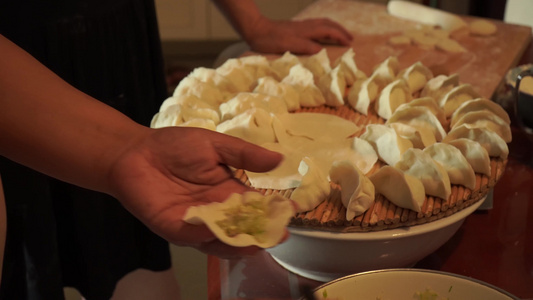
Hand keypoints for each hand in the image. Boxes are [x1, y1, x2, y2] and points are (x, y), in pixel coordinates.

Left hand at [107, 127, 283, 256]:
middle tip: (279, 235)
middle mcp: (215, 212)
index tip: (291, 211)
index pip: (256, 206)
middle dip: (261, 233)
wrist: (135, 153)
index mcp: (228, 192)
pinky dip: (210, 238)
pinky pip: (196, 238)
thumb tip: (280, 159)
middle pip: (243, 228)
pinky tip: (224, 234)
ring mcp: (196, 224)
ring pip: (223, 240)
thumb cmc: (175, 146)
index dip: (273, 210)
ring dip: (240, 244)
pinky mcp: (175, 229)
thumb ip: (244, 155)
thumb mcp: (215, 145)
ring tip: (258, 243)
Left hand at [245, 17, 352, 54]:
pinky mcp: (295, 27)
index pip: (329, 31)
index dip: (340, 37)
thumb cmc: (270, 39)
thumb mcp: (287, 45)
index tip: (350, 43)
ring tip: (340, 34)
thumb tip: (320, 50)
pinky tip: (321, 34)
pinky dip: (325, 28)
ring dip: (334, 28)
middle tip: (350, 38)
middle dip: (341, 30)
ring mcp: (301, 25)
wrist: (255, 29)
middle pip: (328, 24)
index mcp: (306, 31)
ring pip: (322, 23)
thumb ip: (304, 46)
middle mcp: (306, 26)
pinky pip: (316, 25)